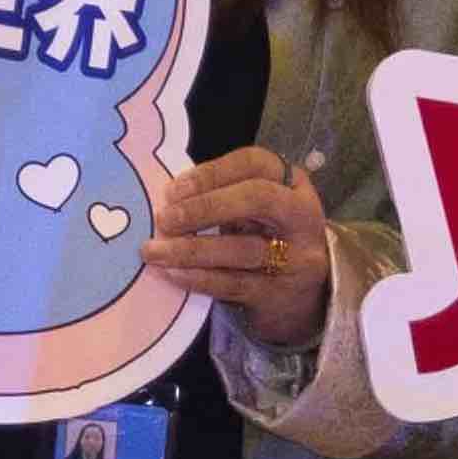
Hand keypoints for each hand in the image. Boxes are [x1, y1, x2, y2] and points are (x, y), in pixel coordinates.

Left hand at [143, 140, 334, 354]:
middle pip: (258, 199)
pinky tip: (172, 274)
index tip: (173, 190)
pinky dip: (200, 278)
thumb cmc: (266, 238)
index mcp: (291, 184)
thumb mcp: (256, 209)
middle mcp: (300, 216)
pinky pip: (235, 283)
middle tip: (165, 219)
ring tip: (153, 251)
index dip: (211, 173)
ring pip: (242, 248)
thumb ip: (223, 196)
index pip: (255, 163)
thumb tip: (167, 199)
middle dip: (206, 207)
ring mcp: (295, 256)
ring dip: (191, 249)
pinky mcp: (279, 292)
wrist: (303, 295)